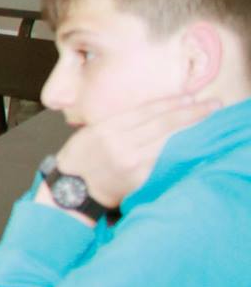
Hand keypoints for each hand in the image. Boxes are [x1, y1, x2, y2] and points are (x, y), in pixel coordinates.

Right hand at [51, 94, 221, 208]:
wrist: (74, 189)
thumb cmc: (80, 158)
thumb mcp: (91, 131)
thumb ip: (118, 122)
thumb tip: (151, 113)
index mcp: (107, 129)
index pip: (146, 111)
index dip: (171, 103)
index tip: (191, 97)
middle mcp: (122, 145)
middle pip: (163, 125)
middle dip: (191, 113)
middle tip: (213, 105)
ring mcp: (133, 163)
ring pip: (169, 143)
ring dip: (192, 131)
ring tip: (210, 121)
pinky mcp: (140, 179)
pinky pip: (165, 162)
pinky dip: (182, 152)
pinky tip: (195, 145)